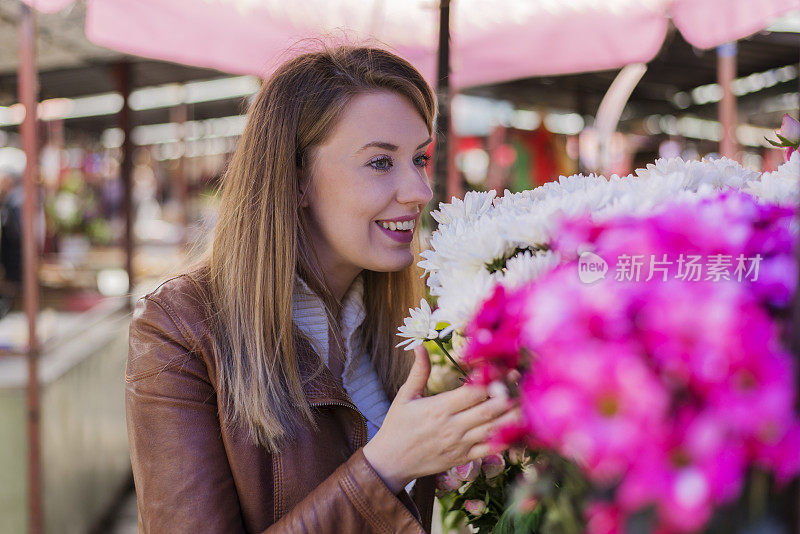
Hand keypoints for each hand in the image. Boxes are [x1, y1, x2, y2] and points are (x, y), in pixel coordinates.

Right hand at [362, 344, 520, 493]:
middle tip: (523, 380)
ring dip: (513, 416)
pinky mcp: (464, 458)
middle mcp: (453, 426)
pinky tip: (520, 429)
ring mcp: (460, 444)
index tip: (507, 367)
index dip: (493, 379)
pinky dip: (507, 439)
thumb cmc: (397, 426)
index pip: (473, 391)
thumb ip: (418, 372)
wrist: (391, 462)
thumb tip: (420, 346)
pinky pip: (491, 449)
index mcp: (440, 408)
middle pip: (490, 410)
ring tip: (529, 402)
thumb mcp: (405, 396)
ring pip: (495, 429)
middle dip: (509, 394)